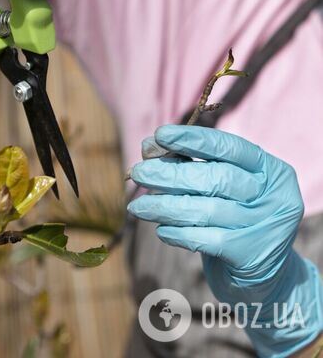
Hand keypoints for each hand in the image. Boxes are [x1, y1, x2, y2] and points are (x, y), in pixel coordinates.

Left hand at [128, 125, 321, 356]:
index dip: (194, 139)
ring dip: (165, 206)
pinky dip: (178, 233)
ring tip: (137, 207)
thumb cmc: (232, 221)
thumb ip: (189, 164)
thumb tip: (149, 147)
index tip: (160, 134)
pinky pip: (205, 239)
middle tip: (138, 173)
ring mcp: (266, 226)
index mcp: (270, 169)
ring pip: (207, 209)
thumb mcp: (218, 189)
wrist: (262, 278)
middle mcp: (274, 195)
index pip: (230, 147)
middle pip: (216, 178)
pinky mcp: (251, 254)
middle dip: (171, 174)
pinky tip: (161, 231)